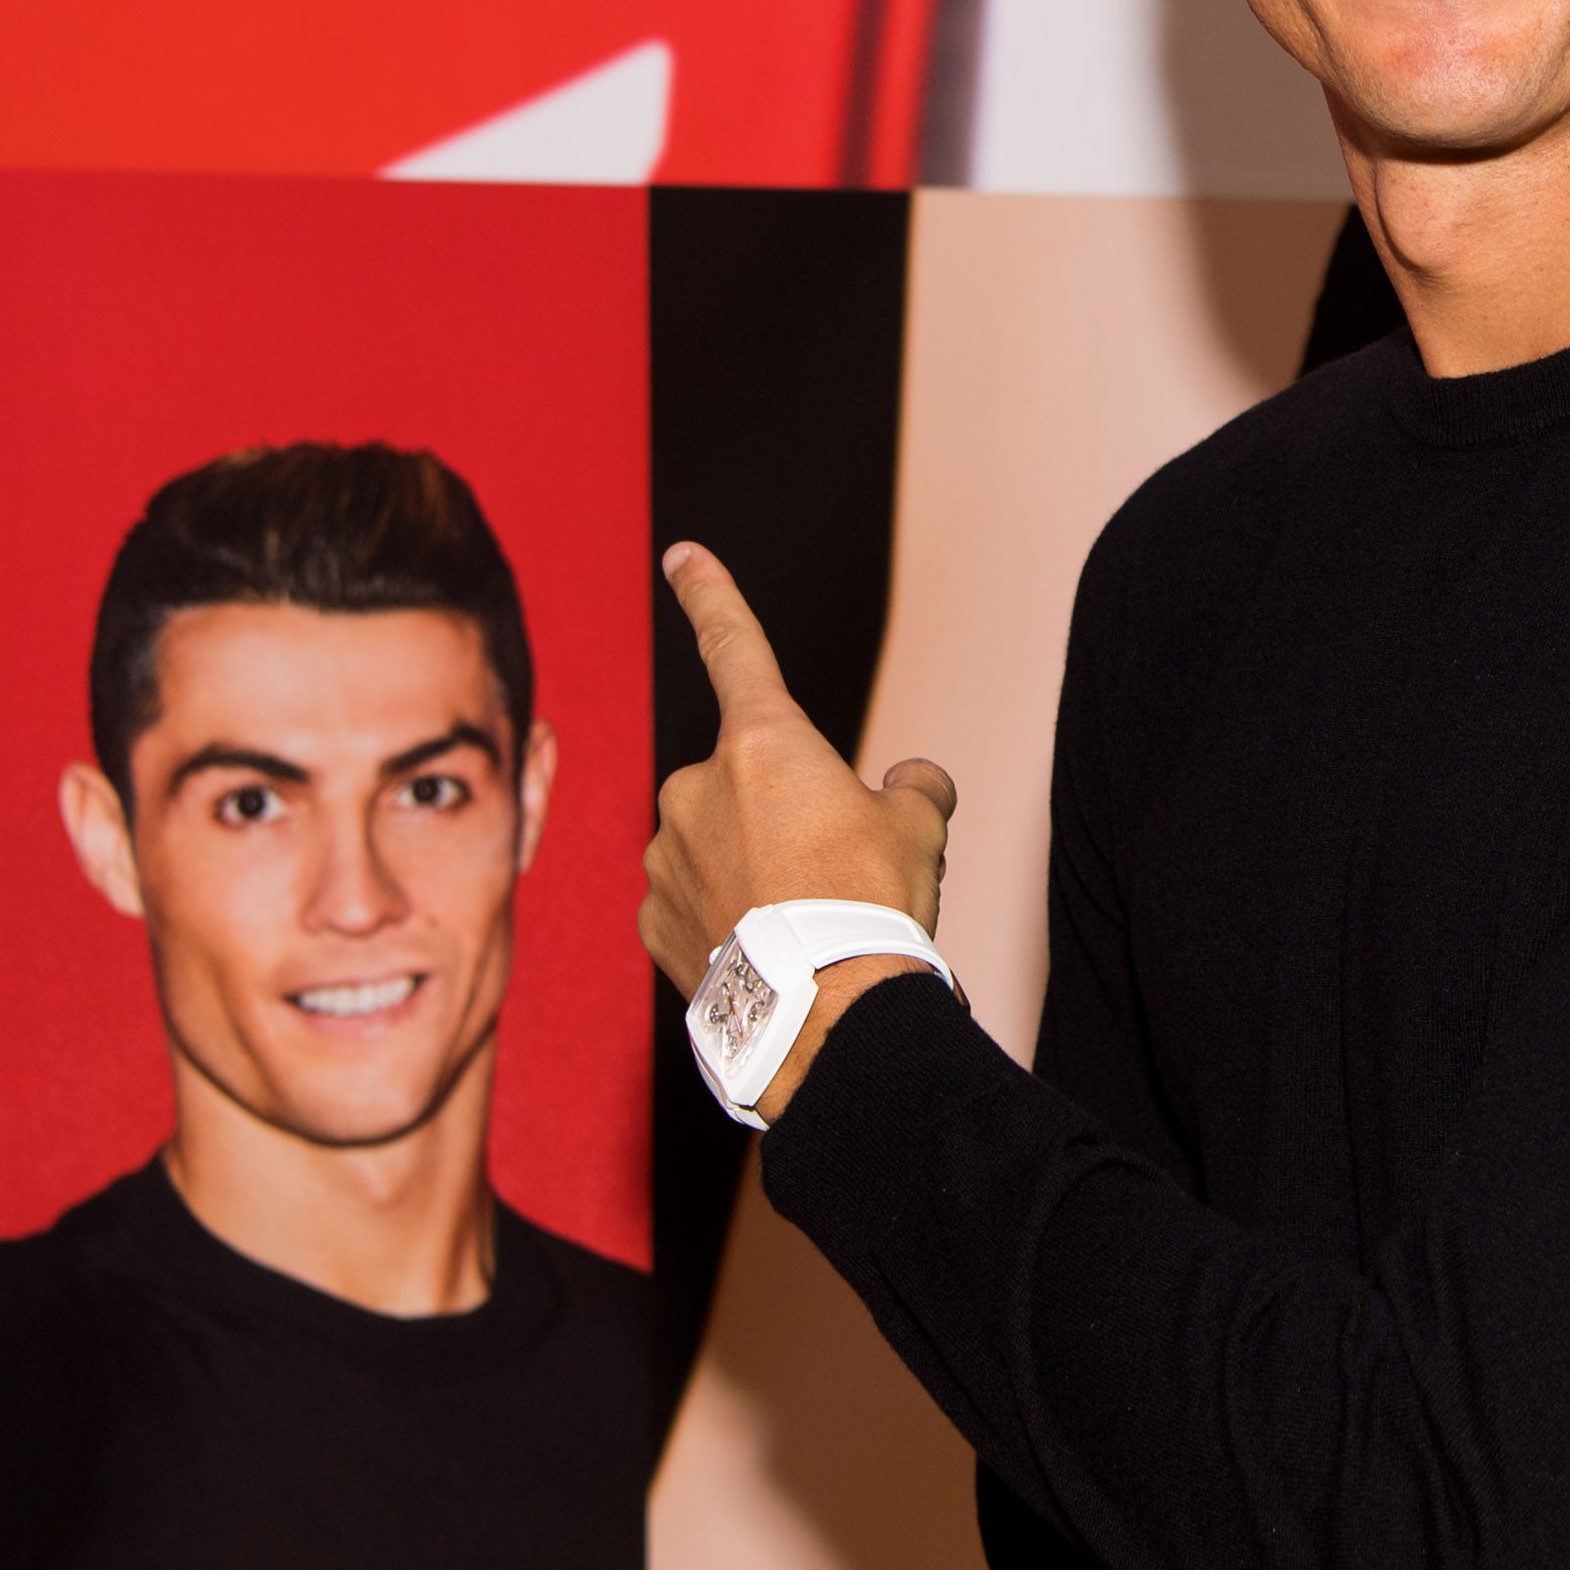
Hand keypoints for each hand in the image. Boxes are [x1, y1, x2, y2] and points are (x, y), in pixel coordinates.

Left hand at [642, 544, 958, 1120]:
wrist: (824, 1014)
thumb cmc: (872, 905)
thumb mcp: (919, 831)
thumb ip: (914, 789)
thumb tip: (912, 778)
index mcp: (764, 742)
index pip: (735, 646)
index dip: (711, 594)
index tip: (681, 555)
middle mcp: (697, 785)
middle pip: (744, 781)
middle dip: (780, 812)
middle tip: (832, 870)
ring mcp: (663, 855)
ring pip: (711, 843)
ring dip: (748, 867)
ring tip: (801, 922)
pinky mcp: (650, 919)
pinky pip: (690, 902)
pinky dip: (722, 918)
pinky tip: (762, 952)